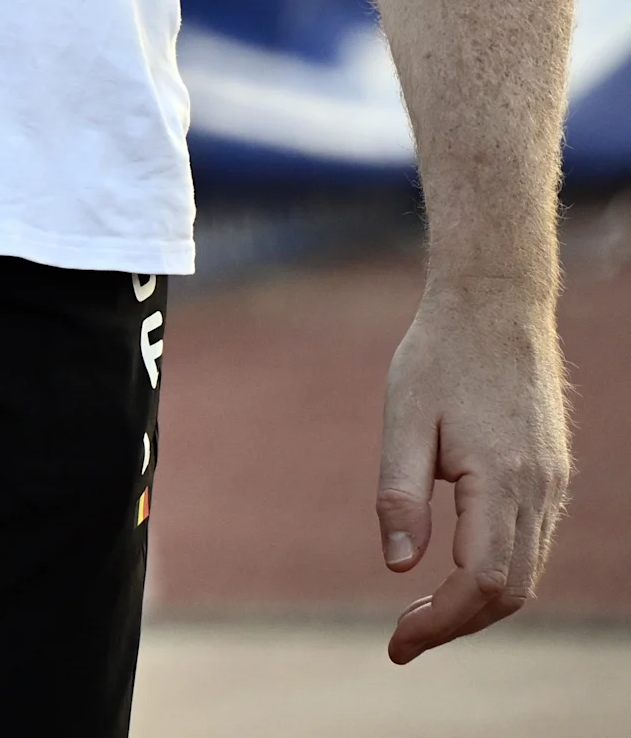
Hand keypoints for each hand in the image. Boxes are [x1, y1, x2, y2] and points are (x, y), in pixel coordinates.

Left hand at [377, 277, 571, 660]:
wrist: (495, 306)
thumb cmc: (439, 355)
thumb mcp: (403, 417)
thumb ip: (400, 493)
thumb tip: (398, 567)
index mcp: (501, 478)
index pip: (481, 580)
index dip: (442, 621)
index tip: (399, 643)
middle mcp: (538, 490)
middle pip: (510, 590)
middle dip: (457, 624)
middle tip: (402, 639)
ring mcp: (551, 484)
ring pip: (525, 572)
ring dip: (477, 605)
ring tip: (420, 615)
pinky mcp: (550, 476)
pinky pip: (530, 545)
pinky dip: (496, 574)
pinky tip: (453, 574)